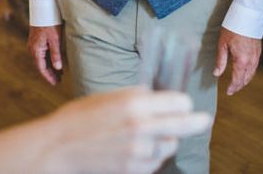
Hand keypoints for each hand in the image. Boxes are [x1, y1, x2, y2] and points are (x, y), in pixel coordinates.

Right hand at [27, 25, 62, 84]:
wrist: (43, 8)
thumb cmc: (50, 23)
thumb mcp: (55, 39)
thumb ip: (56, 54)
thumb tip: (58, 68)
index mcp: (36, 50)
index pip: (42, 68)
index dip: (49, 77)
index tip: (56, 83)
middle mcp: (33, 49)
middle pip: (41, 65)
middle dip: (50, 73)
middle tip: (59, 80)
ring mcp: (34, 44)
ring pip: (42, 59)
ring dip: (50, 66)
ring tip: (60, 73)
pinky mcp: (37, 40)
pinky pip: (42, 53)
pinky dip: (49, 59)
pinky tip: (56, 61)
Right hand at [50, 87, 211, 173]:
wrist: (58, 147)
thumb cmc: (80, 117)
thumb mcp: (111, 96)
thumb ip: (137, 96)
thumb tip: (157, 95)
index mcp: (135, 104)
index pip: (179, 102)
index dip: (183, 103)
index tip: (185, 104)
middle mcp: (141, 128)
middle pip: (183, 125)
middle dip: (196, 122)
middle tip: (204, 120)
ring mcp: (137, 152)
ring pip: (170, 146)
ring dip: (168, 139)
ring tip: (156, 134)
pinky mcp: (132, 170)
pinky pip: (154, 163)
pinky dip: (153, 156)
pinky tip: (141, 148)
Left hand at [212, 26, 260, 94]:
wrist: (248, 15)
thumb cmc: (233, 27)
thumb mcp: (223, 44)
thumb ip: (221, 60)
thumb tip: (217, 73)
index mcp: (242, 60)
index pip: (238, 79)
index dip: (233, 87)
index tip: (228, 92)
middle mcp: (251, 60)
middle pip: (246, 78)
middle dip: (239, 86)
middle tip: (232, 90)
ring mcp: (256, 55)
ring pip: (252, 73)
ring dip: (245, 80)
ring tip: (238, 83)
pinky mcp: (258, 50)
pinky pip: (255, 66)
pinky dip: (250, 72)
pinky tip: (245, 71)